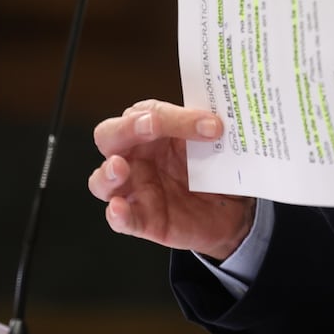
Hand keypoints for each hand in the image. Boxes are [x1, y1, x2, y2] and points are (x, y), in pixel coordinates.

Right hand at [89, 99, 253, 260]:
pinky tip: (119, 208)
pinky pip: (121, 219)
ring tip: (120, 167)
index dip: (174, 116)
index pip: (146, 113)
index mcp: (150, 129)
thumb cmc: (215, 168)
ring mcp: (135, 189)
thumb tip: (217, 123)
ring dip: (108, 172)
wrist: (232, 210)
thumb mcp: (214, 145)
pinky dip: (117, 214)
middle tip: (152, 126)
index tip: (210, 124)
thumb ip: (208, 130)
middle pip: (108, 137)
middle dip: (125, 129)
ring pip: (101, 180)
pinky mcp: (142, 220)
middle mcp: (135, 157)